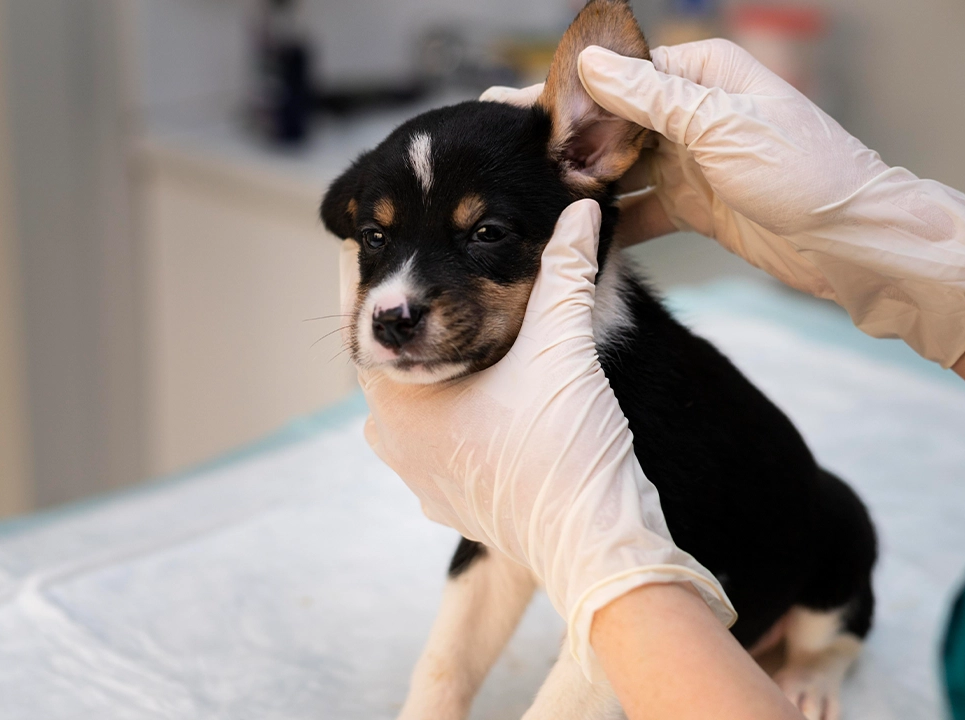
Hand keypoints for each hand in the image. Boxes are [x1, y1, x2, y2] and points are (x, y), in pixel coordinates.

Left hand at [341, 200, 734, 678]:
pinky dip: (460, 405)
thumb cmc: (567, 450)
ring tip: (473, 321)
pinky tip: (496, 387)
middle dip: (420, 313)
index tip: (380, 226)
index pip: (368, 318)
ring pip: (419, 399)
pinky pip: (442, 436)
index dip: (377, 267)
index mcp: (397, 402)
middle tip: (438, 262)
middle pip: (396, 358)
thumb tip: (580, 209)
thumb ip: (567, 268)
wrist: (596, 546)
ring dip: (442, 362)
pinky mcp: (450, 501)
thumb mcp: (564, 345)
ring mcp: (419, 478)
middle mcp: (393, 442)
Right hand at [485, 41, 964, 367]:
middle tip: (506, 160)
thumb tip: (590, 65)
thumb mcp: (723, 127)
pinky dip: (613, 221)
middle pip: (613, 119)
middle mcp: (698, 112)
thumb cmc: (809, 176)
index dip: (564, 91)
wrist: (858, 246)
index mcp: (706, 74)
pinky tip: (577, 235)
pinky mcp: (699, 206)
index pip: (620, 72)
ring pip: (622, 166)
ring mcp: (696, 161)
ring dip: (584, 184)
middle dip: (564, 141)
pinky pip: (641, 209)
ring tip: (532, 200)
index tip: (510, 107)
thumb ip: (652, 98)